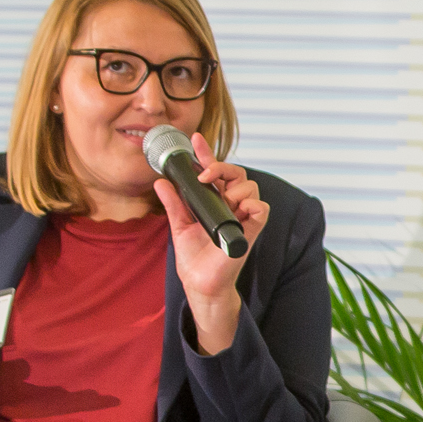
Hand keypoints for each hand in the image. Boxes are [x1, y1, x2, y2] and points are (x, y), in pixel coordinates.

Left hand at [157, 132, 270, 351]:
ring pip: (250, 187)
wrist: (200, 283)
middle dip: (222, 167)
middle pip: (236, 174)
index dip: (206, 154)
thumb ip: (173, 203)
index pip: (214, 172)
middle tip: (206, 173)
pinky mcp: (251, 231)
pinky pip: (262, 210)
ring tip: (222, 199)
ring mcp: (242, 218)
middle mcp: (230, 206)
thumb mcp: (179, 225)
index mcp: (214, 202)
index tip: (195, 139)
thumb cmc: (194, 258)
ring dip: (235, 187)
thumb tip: (161, 182)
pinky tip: (240, 209)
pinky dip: (254, 205)